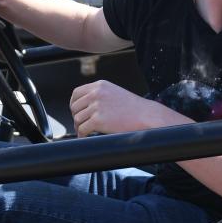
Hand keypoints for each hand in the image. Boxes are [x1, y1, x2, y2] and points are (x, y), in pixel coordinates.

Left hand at [70, 80, 184, 136]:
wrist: (147, 116)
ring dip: (79, 127)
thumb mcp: (114, 93)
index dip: (74, 104)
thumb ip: (99, 95)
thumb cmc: (134, 108)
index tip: (76, 112)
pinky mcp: (98, 120)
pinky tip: (86, 137)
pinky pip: (82, 129)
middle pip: (74, 107)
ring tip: (84, 132)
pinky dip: (82, 135)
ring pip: (77, 119)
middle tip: (81, 124)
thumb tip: (85, 106)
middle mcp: (96, 94)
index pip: (77, 93)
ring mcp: (96, 107)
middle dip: (76, 117)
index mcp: (100, 85)